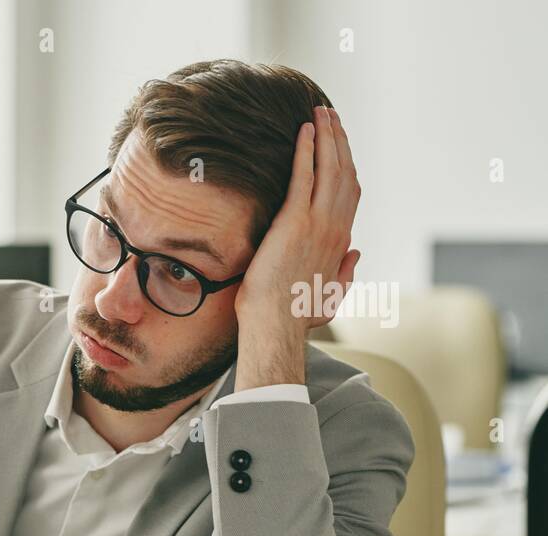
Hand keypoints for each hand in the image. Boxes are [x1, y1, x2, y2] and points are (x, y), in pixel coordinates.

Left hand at [233, 105, 361, 389]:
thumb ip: (346, 273)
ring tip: (320, 112)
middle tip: (332, 115)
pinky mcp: (295, 221)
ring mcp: (317, 222)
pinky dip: (307, 150)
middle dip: (340, 140)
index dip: (347, 166)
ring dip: (327, 136)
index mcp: (342, 242)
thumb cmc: (298, 316)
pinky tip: (305, 131)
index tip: (342, 147)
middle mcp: (336, 227)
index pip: (350, 194)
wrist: (277, 324)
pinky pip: (304, 176)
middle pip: (344, 172)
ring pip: (330, 168)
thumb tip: (356, 254)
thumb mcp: (331, 295)